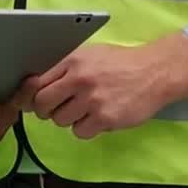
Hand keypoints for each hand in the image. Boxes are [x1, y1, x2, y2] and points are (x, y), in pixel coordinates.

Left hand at [23, 34, 187, 139]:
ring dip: (68, 120)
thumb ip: (66, 67)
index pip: (37, 82)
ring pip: (60, 121)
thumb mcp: (90, 55)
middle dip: (46, 110)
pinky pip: (80, 132)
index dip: (33, 95)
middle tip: (57, 110)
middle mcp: (79, 79)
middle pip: (43, 104)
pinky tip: (97, 118)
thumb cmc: (121, 63)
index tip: (35, 101)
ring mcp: (92, 100)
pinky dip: (86, 129)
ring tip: (84, 111)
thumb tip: (37, 83)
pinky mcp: (105, 118)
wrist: (155, 72)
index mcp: (73, 61)